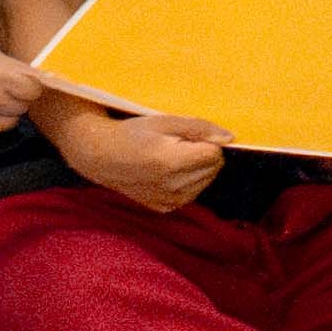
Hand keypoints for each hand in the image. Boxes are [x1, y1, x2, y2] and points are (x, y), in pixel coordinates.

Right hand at [49, 98, 231, 213]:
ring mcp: (168, 200)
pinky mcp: (164, 208)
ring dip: (197, 168)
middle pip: (213, 169)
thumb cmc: (135, 134)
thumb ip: (200, 128)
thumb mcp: (167, 122)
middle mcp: (172, 186)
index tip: (185, 136)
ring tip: (170, 158)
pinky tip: (167, 172)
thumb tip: (230, 139)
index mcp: (172, 163)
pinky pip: (192, 193)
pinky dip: (187, 181)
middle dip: (203, 154)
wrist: (101, 156)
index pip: (215, 154)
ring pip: (206, 181)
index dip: (206, 141)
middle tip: (176, 146)